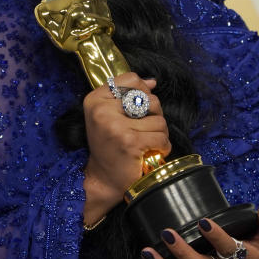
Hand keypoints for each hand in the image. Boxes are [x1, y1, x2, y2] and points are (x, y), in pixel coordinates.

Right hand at [82, 73, 169, 218]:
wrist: (103, 179)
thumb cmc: (109, 146)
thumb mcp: (109, 115)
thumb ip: (128, 95)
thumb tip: (151, 81)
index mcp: (95, 99)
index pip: (131, 79)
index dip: (143, 91)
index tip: (139, 108)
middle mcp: (102, 110)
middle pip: (149, 98)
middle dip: (154, 116)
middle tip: (143, 130)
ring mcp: (116, 126)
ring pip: (159, 119)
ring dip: (159, 133)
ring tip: (147, 143)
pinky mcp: (130, 142)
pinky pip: (161, 136)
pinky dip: (163, 146)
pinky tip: (152, 152)